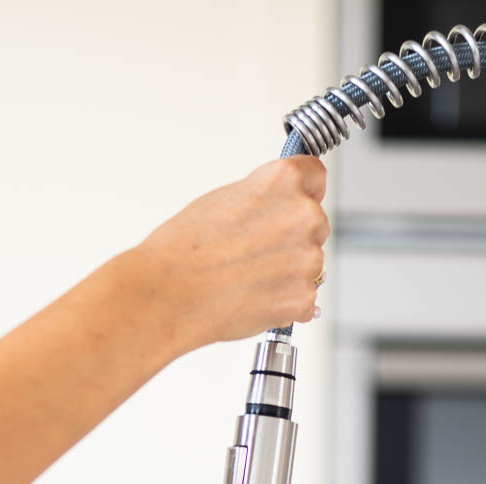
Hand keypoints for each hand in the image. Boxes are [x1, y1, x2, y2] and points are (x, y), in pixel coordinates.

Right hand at [134, 157, 329, 349]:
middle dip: (293, 239)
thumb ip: (264, 198)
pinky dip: (284, 304)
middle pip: (315, 225)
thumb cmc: (184, 249)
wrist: (169, 294)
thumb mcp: (226, 199)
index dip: (301, 194)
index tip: (291, 205)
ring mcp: (308, 260)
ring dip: (288, 274)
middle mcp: (304, 215)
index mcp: (284, 181)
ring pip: (310, 266)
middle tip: (255, 253)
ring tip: (248, 279)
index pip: (315, 177)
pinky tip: (254, 299)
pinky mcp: (303, 298)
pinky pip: (304, 301)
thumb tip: (277, 210)